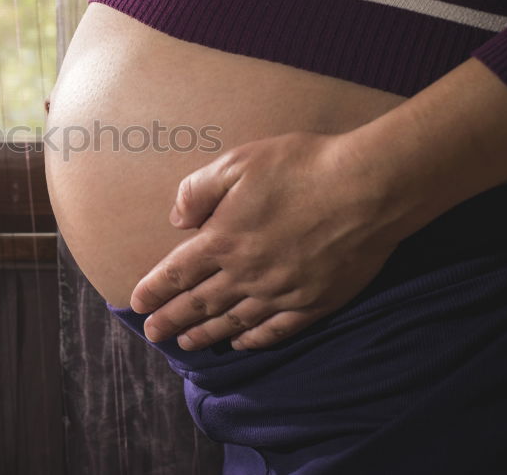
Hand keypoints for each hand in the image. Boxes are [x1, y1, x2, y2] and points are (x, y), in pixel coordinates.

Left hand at [131, 130, 406, 350]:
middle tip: (153, 335)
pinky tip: (240, 343)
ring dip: (205, 334)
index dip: (154, 290)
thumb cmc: (302, 167)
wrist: (369, 187)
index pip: (177, 272)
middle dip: (171, 320)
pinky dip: (253, 340)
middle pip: (199, 304)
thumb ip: (198, 190)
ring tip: (186, 344)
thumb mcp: (239, 163)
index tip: (137, 304)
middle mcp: (246, 274)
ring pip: (233, 322)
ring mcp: (280, 293)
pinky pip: (275, 330)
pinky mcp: (314, 302)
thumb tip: (177, 220)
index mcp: (223, 239)